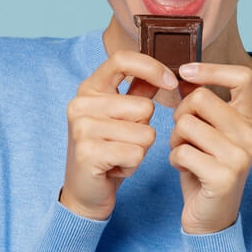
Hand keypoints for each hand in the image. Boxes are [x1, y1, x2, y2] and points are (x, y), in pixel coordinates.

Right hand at [59, 50, 177, 220]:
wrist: (85, 192)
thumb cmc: (108, 151)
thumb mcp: (123, 117)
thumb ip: (139, 91)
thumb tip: (164, 71)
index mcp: (89, 89)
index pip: (121, 59)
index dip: (150, 67)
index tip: (171, 81)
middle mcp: (80, 104)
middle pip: (144, 106)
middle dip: (145, 128)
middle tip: (123, 143)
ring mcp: (82, 128)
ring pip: (144, 132)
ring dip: (140, 150)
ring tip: (119, 156)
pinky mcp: (88, 152)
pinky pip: (136, 153)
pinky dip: (133, 165)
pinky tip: (116, 169)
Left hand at [168, 62, 251, 233]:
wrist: (211, 219)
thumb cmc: (204, 169)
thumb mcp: (209, 133)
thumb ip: (205, 107)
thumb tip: (185, 74)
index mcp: (249, 121)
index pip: (243, 77)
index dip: (212, 69)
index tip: (186, 72)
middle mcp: (251, 136)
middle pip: (202, 98)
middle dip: (181, 112)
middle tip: (182, 133)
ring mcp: (240, 157)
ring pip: (186, 124)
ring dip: (175, 139)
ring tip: (184, 153)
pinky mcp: (223, 177)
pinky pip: (181, 151)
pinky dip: (174, 158)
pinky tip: (183, 169)